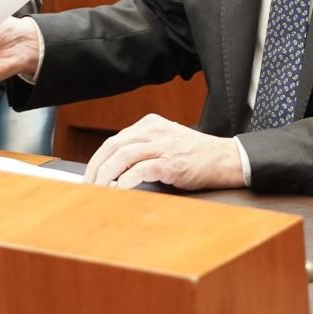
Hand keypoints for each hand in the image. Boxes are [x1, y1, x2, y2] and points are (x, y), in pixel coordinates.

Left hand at [84, 114, 244, 190]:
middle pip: (114, 146)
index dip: (98, 159)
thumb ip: (142, 147)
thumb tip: (113, 168)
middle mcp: (153, 131)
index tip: (89, 175)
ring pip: (124, 155)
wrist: (224, 159)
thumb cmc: (194, 154)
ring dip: (106, 174)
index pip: (114, 140)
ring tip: (99, 189)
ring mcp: (163, 146)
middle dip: (97, 167)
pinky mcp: (171, 162)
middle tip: (88, 185)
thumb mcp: (165, 141)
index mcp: (149, 124)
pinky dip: (127, 179)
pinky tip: (119, 188)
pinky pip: (142, 168)